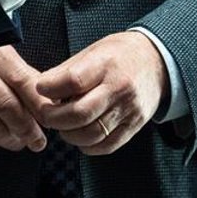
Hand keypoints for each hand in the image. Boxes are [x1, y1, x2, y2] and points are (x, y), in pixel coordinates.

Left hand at [36, 32, 166, 155]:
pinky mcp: (134, 126)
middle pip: (80, 114)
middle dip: (54, 119)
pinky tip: (80, 135)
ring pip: (91, 134)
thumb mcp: (92, 51)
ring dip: (68, 134)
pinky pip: (106, 146)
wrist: (156, 62)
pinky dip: (87, 146)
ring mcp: (129, 110)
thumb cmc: (119, 55)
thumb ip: (66, 71)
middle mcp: (119, 88)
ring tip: (63, 125)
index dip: (50, 89)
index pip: (73, 81)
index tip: (40, 90)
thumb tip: (40, 88)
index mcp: (106, 65)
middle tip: (46, 115)